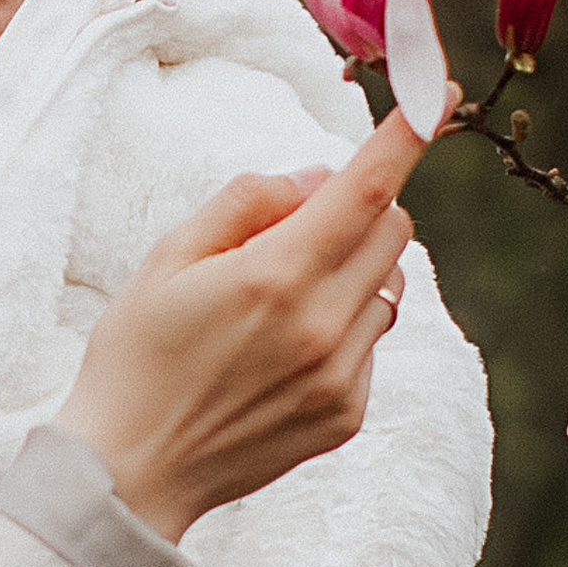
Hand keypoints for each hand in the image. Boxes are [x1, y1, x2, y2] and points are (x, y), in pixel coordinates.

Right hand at [55, 108, 428, 541]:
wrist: (131, 471)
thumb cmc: (136, 356)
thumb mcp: (167, 258)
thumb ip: (246, 203)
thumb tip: (316, 179)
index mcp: (276, 275)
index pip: (366, 188)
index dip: (409, 135)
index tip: (436, 94)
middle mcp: (322, 325)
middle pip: (392, 230)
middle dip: (361, 206)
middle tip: (294, 226)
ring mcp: (341, 374)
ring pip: (388, 286)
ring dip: (353, 269)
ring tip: (280, 299)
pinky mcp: (347, 413)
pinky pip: (372, 341)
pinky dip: (343, 325)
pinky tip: (280, 352)